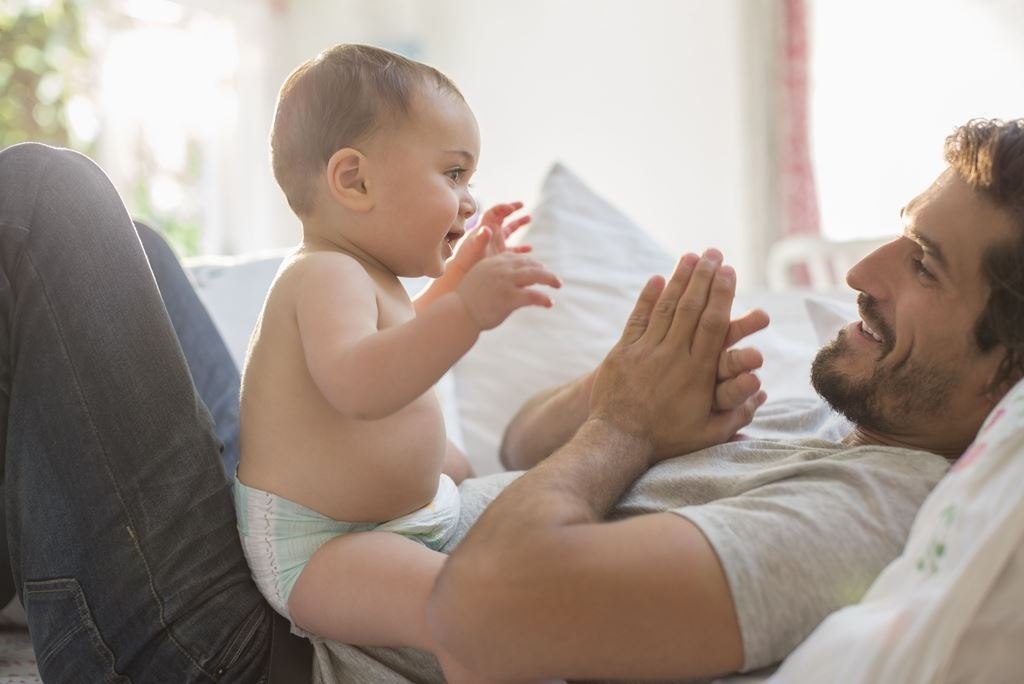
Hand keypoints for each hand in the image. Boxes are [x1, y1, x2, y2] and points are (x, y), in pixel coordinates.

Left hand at [448, 202, 531, 277]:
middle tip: (522, 204)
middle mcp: (491, 233)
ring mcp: (496, 244)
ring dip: (518, 223)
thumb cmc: (467, 260)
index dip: (502, 207)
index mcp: (484, 228)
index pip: (494, 212)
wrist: (463, 273)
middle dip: (512, 209)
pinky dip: (521, 247)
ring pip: (509, 230)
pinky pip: (513, 249)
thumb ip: (481, 238)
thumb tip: (487, 229)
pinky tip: (529, 248)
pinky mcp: (500, 255)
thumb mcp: (474, 248)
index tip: (512, 207)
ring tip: (529, 217)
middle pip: (502, 217)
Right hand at [456, 249, 560, 330]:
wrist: (458, 314)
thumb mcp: (480, 279)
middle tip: (554, 279)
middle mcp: (501, 269)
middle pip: (530, 264)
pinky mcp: (509, 297)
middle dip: (544, 270)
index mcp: (493, 262)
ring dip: (550, 279)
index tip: (540, 270)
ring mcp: (505, 282)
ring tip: (558, 285)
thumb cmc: (469, 300)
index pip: (518, 258)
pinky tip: (549, 303)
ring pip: (535, 275)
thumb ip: (497, 275)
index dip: (531, 263)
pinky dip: (544, 298)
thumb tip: (510, 278)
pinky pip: (533, 295)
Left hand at [588, 250, 765, 463]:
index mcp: (698, 372)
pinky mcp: (622, 352)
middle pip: (691, 307)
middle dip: (704, 277)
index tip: (729, 271)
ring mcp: (645, 351)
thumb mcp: (708, 433)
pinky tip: (657, 278)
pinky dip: (647, 298)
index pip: (714, 324)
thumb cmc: (666, 439)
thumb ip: (737, 413)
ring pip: (665, 307)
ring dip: (679, 279)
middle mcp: (672, 355)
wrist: (617, 440)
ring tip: (690, 257)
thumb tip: (763, 391)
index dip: (722, 294)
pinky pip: (637, 319)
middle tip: (714, 253)